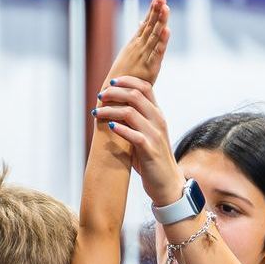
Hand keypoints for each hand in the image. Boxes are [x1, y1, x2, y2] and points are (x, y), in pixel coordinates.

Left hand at [93, 77, 181, 206]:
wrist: (167, 183)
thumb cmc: (151, 158)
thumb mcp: (146, 133)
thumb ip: (135, 120)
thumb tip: (114, 108)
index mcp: (157, 114)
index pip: (144, 86)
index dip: (127, 80)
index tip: (111, 83)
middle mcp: (158, 120)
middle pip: (135, 95)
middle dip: (114, 93)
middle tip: (100, 97)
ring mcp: (155, 135)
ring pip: (130, 112)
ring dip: (110, 110)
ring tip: (97, 113)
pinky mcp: (150, 150)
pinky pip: (133, 134)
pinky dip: (120, 129)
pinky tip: (110, 128)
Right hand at [109, 0, 168, 85]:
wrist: (113, 97)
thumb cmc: (122, 76)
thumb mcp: (129, 53)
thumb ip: (138, 37)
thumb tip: (141, 22)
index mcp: (135, 44)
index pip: (146, 23)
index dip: (153, 10)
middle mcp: (139, 47)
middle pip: (150, 26)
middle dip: (156, 11)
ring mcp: (143, 57)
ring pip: (154, 36)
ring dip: (160, 21)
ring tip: (165, 7)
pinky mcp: (149, 69)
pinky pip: (157, 53)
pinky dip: (162, 42)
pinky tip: (166, 30)